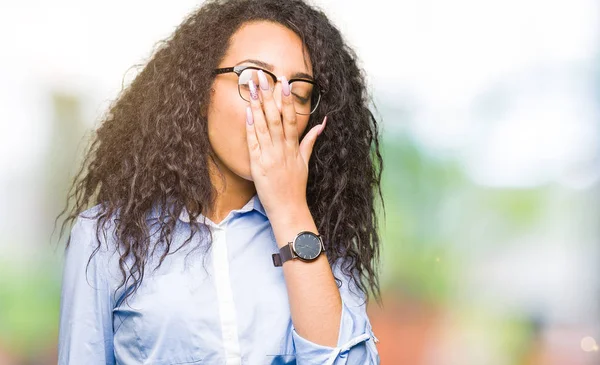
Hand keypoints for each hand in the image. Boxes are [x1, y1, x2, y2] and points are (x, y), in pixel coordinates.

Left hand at [245, 70, 326, 220]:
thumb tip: (322, 123)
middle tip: (263, 77)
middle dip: (269, 96)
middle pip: (275, 117)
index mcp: (294, 147)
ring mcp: (269, 156)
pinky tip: (247, 112)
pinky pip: (253, 143)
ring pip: (263, 126)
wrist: (288, 208)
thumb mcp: (306, 162)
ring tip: (251, 88)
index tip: (284, 82)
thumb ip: (311, 141)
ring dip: (256, 106)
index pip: (291, 118)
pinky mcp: (257, 165)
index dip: (288, 99)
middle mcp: (282, 149)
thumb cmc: (296, 186)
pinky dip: (250, 127)